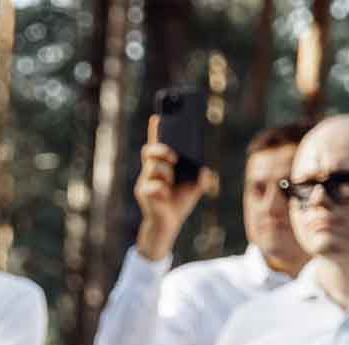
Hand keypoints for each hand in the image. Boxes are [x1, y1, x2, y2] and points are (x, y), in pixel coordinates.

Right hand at [131, 117, 211, 260]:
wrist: (169, 223)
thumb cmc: (180, 202)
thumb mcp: (196, 186)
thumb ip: (202, 176)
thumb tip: (205, 170)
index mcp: (164, 165)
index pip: (158, 143)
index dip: (156, 130)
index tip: (157, 117)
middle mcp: (151, 170)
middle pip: (150, 150)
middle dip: (162, 150)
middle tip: (175, 157)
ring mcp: (146, 181)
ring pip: (154, 167)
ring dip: (167, 173)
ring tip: (170, 183)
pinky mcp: (144, 193)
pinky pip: (154, 185)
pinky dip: (163, 189)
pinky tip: (165, 195)